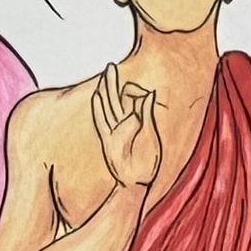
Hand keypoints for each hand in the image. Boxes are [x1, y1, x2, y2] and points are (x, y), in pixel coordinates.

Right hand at [91, 70, 162, 189]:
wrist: (137, 184)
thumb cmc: (145, 163)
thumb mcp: (150, 135)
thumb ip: (146, 114)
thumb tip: (149, 93)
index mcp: (130, 124)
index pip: (126, 101)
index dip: (129, 90)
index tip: (133, 85)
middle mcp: (120, 127)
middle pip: (114, 101)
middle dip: (112, 83)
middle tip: (110, 66)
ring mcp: (114, 134)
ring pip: (109, 108)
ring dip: (107, 90)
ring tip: (105, 75)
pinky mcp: (110, 142)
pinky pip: (106, 123)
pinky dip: (102, 110)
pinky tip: (100, 96)